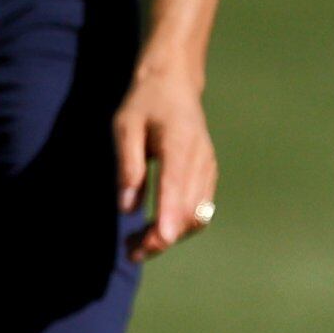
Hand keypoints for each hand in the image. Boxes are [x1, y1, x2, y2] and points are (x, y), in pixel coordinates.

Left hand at [113, 56, 218, 262]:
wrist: (175, 82)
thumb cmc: (146, 102)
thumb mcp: (125, 125)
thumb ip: (128, 165)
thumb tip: (127, 207)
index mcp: (179, 144)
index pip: (176, 188)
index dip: (168, 219)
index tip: (158, 242)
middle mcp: (200, 160)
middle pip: (189, 211)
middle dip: (163, 237)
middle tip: (130, 250)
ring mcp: (208, 168)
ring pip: (198, 216)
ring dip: (172, 235)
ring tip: (138, 244)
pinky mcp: (208, 175)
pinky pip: (200, 209)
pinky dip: (181, 225)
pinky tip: (156, 228)